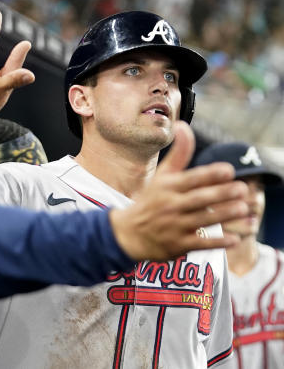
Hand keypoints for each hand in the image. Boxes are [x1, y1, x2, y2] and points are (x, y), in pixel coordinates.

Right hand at [110, 121, 246, 260]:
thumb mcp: (162, 176)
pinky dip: (218, 242)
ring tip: (243, 208)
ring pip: (203, 220)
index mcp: (167, 187)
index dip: (210, 174)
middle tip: (243, 189)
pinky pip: (201, 243)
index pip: (191, 179)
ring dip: (225, 214)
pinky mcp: (178, 245)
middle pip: (200, 199)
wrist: (129, 234)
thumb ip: (178, 153)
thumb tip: (184, 125)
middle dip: (222, 194)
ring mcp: (175, 226)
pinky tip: (235, 238)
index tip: (228, 171)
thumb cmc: (150, 201)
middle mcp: (171, 205)